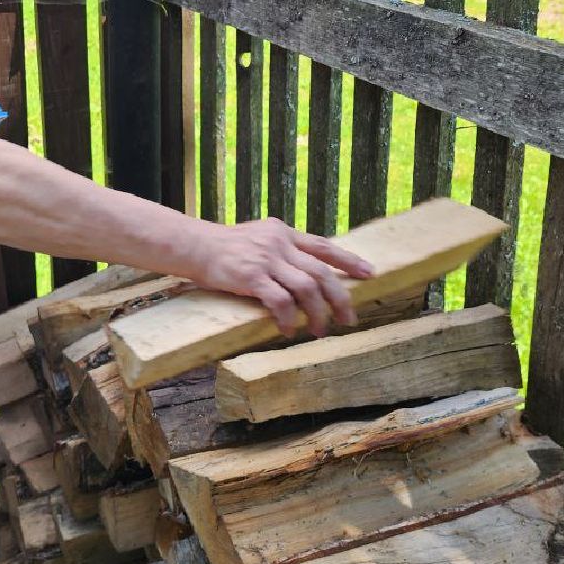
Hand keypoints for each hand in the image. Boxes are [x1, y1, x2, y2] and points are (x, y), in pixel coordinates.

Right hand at [187, 218, 374, 337]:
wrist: (193, 245)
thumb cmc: (224, 247)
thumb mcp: (258, 238)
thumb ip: (282, 249)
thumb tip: (306, 271)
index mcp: (283, 233)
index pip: (323, 246)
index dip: (349, 261)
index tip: (369, 274)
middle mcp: (279, 243)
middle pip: (321, 272)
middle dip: (340, 299)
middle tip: (349, 319)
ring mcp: (266, 259)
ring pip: (307, 289)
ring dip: (317, 314)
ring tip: (319, 331)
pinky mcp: (251, 276)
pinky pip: (280, 301)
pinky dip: (289, 319)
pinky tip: (289, 330)